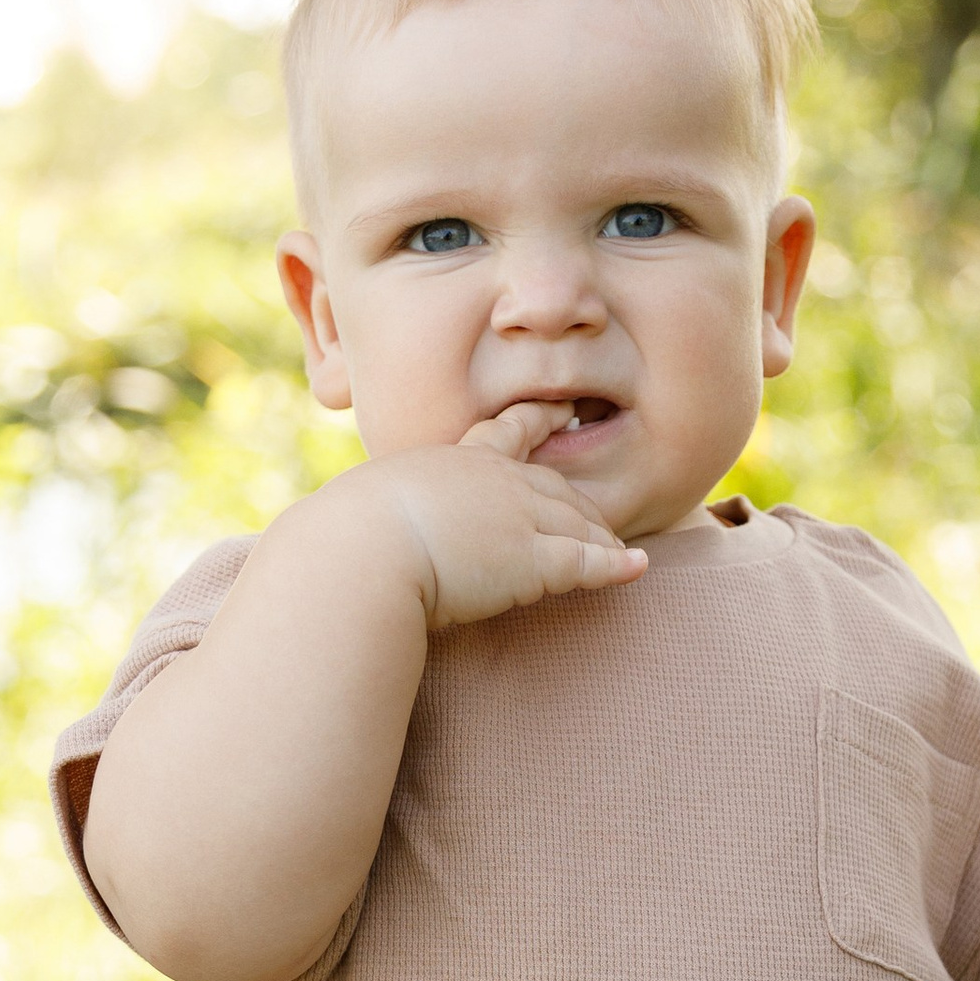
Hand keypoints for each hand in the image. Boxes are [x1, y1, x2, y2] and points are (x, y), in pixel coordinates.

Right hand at [355, 403, 647, 631]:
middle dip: (582, 501)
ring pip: (577, 523)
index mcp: (455, 461)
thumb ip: (377, 515)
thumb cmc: (348, 534)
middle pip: (555, 486)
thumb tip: (343, 536)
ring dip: (600, 538)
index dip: (539, 420)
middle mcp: (497, 480)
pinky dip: (615, 567)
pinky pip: (586, 562)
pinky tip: (636, 569)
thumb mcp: (364, 508)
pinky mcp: (533, 559)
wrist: (363, 546)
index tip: (561, 411)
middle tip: (603, 513)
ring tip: (620, 552)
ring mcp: (520, 517)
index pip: (506, 433)